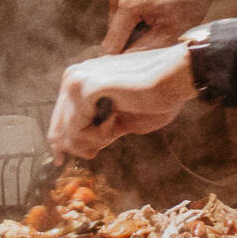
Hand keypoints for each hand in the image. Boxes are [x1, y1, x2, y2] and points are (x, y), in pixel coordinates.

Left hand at [47, 44, 196, 160]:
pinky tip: (116, 120)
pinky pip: (77, 131)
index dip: (60, 143)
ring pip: (67, 134)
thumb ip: (98, 130)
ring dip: (95, 140)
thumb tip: (74, 148)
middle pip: (58, 130)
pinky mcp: (86, 88)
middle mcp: (73, 76)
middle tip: (108, 138)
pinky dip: (98, 135)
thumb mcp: (122, 121)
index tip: (59, 161)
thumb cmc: (158, 97)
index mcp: (80, 79)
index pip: (59, 118)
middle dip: (80, 146)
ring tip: (117, 123)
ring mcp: (77, 80)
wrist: (178, 76)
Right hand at [103, 0, 236, 52]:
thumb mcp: (171, 32)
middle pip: (113, 30)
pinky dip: (133, 9)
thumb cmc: (191, 1)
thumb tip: (123, 62)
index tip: (125, 69)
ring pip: (117, 18)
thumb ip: (143, 49)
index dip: (118, 59)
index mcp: (128, 4)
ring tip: (156, 16)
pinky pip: (121, 3)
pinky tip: (153, 5)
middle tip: (155, 33)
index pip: (111, 43)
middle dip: (129, 38)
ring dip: (131, 24)